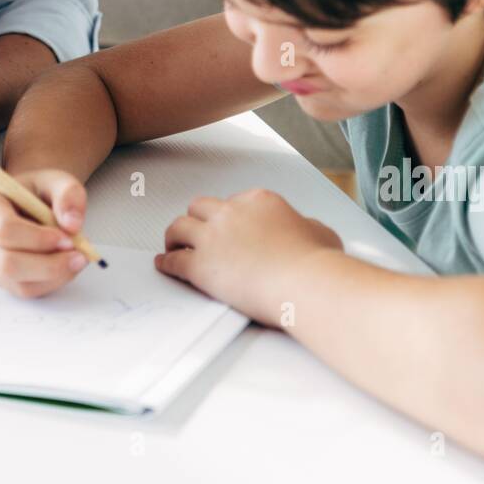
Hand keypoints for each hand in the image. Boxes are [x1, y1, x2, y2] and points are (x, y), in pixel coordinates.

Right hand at [0, 169, 88, 296]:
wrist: (32, 204)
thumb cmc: (39, 192)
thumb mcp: (57, 181)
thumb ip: (68, 194)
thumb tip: (72, 224)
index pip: (4, 230)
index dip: (38, 238)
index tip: (66, 237)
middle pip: (7, 263)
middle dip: (48, 263)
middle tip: (78, 254)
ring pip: (19, 283)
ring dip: (55, 275)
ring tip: (77, 258)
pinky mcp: (2, 280)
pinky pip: (27, 291)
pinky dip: (53, 283)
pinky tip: (67, 266)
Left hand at [155, 188, 343, 326]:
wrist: (304, 283)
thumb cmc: (316, 263)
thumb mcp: (320, 232)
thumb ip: (306, 226)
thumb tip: (305, 228)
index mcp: (258, 201)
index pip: (234, 202)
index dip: (229, 216)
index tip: (227, 228)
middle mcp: (231, 212)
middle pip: (201, 207)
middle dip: (197, 219)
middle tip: (195, 231)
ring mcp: (213, 237)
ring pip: (179, 226)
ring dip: (174, 236)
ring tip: (172, 245)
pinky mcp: (200, 265)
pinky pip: (173, 260)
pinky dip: (166, 263)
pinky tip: (163, 265)